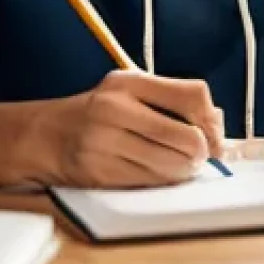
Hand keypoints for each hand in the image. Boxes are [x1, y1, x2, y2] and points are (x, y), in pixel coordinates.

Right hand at [43, 71, 224, 188]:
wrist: (46, 136)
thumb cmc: (99, 113)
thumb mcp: (131, 92)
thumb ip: (173, 100)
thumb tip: (217, 124)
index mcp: (130, 82)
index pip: (192, 95)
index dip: (210, 120)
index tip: (213, 134)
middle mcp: (116, 108)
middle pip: (187, 136)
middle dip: (202, 153)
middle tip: (201, 157)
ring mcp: (105, 141)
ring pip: (171, 165)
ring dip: (185, 171)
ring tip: (181, 166)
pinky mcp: (99, 172)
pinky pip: (150, 182)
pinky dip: (163, 181)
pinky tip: (158, 174)